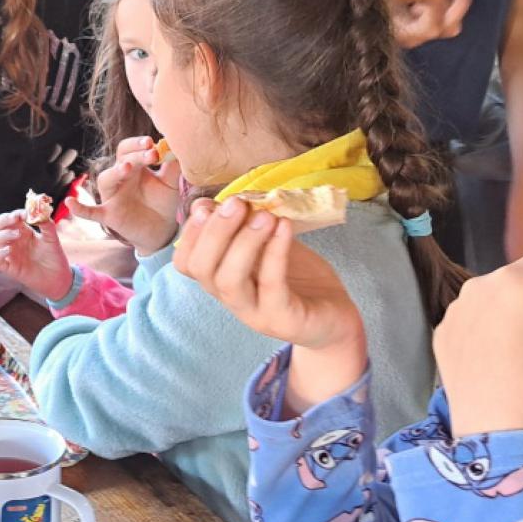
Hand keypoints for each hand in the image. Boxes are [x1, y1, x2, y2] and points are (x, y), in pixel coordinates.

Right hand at [0, 210, 74, 302]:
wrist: (59, 277)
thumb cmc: (54, 257)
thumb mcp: (52, 238)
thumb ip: (47, 224)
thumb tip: (40, 211)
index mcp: (22, 231)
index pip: (10, 218)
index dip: (15, 213)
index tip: (25, 213)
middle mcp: (14, 241)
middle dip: (3, 220)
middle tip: (14, 219)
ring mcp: (10, 254)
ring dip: (3, 234)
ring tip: (17, 235)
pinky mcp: (9, 268)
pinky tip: (9, 250)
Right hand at [67, 137, 181, 254]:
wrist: (162, 230)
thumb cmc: (163, 202)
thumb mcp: (170, 183)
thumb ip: (172, 166)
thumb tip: (174, 147)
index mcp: (134, 167)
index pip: (129, 149)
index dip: (137, 144)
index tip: (152, 143)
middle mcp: (120, 178)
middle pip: (119, 159)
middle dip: (134, 155)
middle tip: (151, 154)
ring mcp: (113, 196)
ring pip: (105, 179)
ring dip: (114, 172)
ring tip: (127, 168)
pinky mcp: (109, 215)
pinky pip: (91, 212)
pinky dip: (80, 208)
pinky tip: (70, 202)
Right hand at [175, 197, 367, 410]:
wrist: (336, 318)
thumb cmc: (299, 280)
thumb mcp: (269, 247)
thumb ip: (246, 228)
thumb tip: (222, 202)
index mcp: (221, 279)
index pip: (186, 262)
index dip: (190, 232)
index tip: (208, 205)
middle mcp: (231, 298)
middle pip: (201, 269)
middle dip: (214, 231)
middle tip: (236, 203)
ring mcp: (254, 313)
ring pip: (229, 280)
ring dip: (243, 242)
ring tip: (264, 215)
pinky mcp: (283, 319)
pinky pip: (272, 285)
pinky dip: (275, 252)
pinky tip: (284, 227)